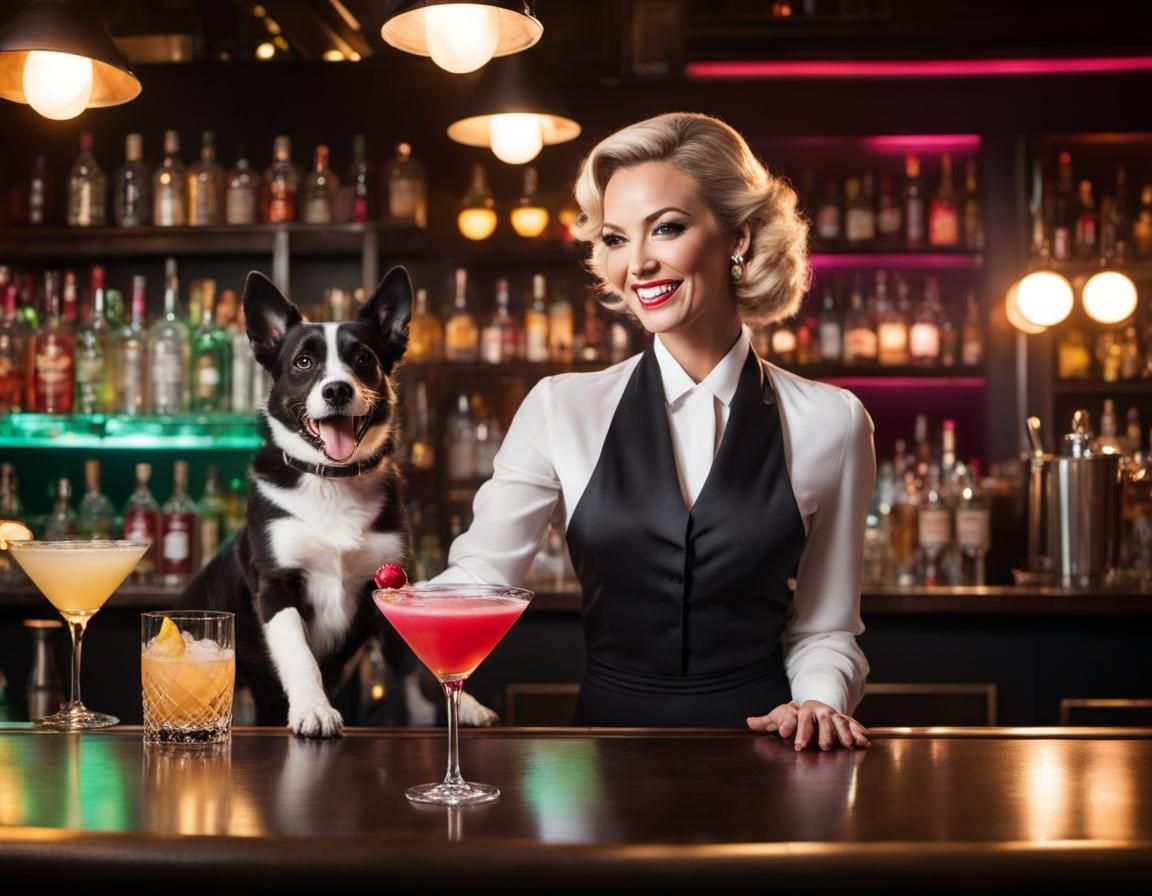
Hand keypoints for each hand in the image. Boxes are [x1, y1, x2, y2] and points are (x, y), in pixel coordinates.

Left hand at [747, 700, 870, 750]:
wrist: (815, 707)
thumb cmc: (795, 716)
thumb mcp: (779, 716)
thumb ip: (766, 721)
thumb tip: (749, 722)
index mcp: (803, 710)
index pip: (801, 719)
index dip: (799, 732)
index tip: (798, 746)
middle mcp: (820, 711)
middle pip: (823, 721)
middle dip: (824, 734)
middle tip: (824, 747)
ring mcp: (834, 716)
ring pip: (841, 723)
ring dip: (845, 734)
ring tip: (848, 745)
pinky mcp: (846, 721)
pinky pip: (854, 725)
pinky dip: (860, 732)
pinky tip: (865, 741)